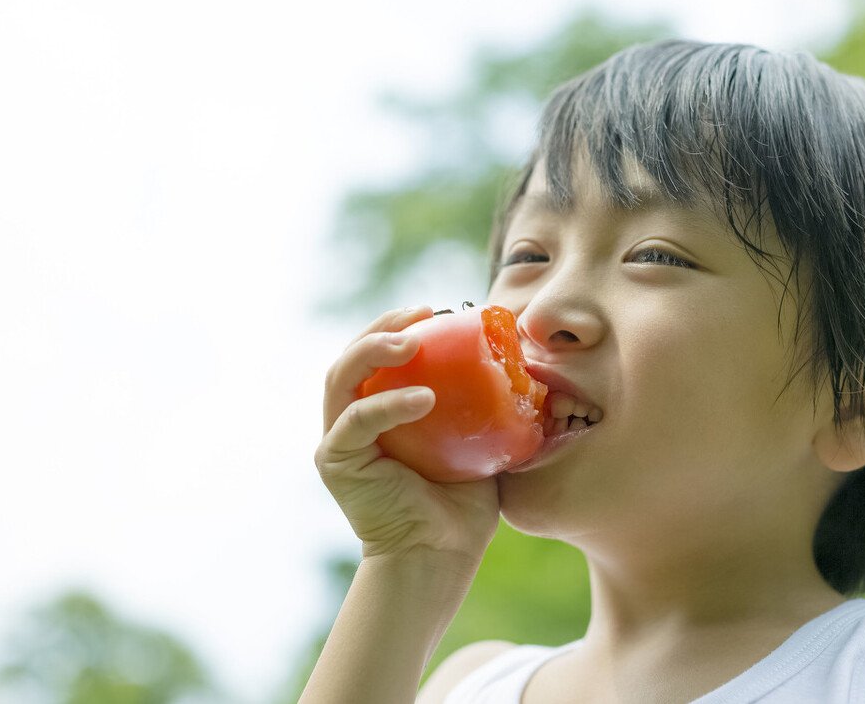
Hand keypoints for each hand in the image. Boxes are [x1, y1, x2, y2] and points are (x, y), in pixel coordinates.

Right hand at [315, 305, 499, 560]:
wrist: (443, 555)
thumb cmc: (464, 502)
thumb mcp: (481, 439)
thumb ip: (488, 402)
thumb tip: (529, 362)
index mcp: (380, 410)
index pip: (379, 355)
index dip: (400, 324)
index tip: (437, 309)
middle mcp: (351, 420)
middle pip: (352, 356)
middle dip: (382, 326)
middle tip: (420, 313)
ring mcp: (339, 440)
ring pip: (340, 378)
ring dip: (372, 349)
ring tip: (411, 340)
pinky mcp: (336, 463)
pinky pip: (357, 422)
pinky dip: (387, 403)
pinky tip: (424, 397)